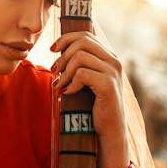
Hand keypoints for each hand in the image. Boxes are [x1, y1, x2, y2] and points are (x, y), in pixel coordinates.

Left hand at [50, 32, 129, 167]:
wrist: (108, 132)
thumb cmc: (94, 108)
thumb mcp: (86, 82)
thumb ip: (79, 66)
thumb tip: (58, 51)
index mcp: (109, 57)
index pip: (86, 35)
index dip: (66, 39)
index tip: (52, 50)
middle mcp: (113, 61)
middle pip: (82, 41)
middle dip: (63, 55)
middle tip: (54, 72)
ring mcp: (112, 72)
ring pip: (80, 56)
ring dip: (65, 72)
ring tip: (60, 85)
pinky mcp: (108, 85)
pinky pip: (82, 74)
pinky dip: (71, 83)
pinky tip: (69, 93)